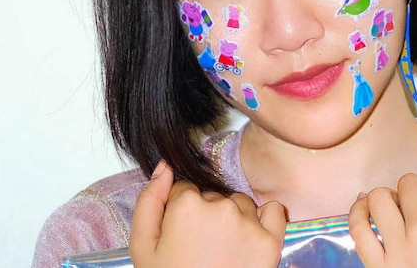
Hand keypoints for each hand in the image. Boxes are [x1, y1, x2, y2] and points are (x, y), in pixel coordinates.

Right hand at [130, 162, 286, 267]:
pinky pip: (273, 211)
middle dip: (206, 215)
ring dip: (233, 219)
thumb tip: (164, 167)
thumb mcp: (143, 247)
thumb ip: (149, 201)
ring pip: (240, 203)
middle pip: (212, 196)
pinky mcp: (271, 240)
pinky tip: (249, 240)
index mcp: (187, 205)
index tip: (180, 236)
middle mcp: (221, 207)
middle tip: (200, 248)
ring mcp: (248, 223)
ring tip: (222, 250)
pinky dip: (264, 220)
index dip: (179, 213)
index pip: (184, 190)